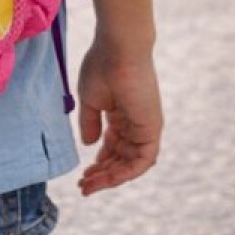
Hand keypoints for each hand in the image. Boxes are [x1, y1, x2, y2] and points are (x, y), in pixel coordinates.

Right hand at [77, 42, 161, 195]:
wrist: (118, 48)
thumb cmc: (102, 66)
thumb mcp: (90, 99)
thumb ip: (90, 123)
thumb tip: (89, 145)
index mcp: (120, 114)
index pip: (112, 146)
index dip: (98, 162)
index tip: (82, 175)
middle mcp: (135, 124)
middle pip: (120, 158)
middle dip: (102, 174)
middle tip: (83, 185)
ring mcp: (144, 127)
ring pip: (130, 163)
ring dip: (111, 177)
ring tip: (89, 185)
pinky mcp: (151, 129)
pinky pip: (142, 160)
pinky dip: (127, 172)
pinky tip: (107, 178)